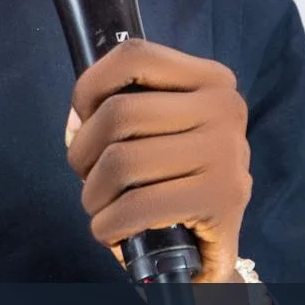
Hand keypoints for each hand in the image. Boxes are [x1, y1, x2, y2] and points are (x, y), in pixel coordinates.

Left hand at [64, 39, 251, 284]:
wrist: (212, 247)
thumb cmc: (174, 180)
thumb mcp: (159, 130)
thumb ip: (121, 107)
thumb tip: (76, 121)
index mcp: (212, 80)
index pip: (134, 57)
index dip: (89, 88)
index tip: (82, 122)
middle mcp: (226, 108)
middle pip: (118, 113)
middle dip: (84, 153)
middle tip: (89, 178)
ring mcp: (228, 153)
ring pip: (121, 160)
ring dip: (94, 194)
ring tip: (100, 207)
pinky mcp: (221, 200)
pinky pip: (136, 205)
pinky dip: (108, 224)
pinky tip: (113, 230)